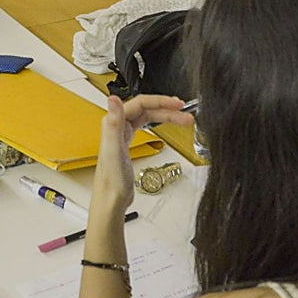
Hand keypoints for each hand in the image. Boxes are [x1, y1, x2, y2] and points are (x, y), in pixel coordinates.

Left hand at [92, 95, 192, 212]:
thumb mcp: (114, 149)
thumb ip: (113, 123)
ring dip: (166, 115)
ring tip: (184, 119)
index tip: (177, 104)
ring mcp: (123, 134)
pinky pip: (145, 125)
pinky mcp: (128, 143)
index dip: (160, 101)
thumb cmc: (112, 179)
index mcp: (114, 123)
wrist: (111, 198)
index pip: (141, 103)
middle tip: (186, 114)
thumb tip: (112, 99)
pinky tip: (165, 124)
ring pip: (148, 116)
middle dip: (168, 109)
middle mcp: (118, 125)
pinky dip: (158, 123)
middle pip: (147, 109)